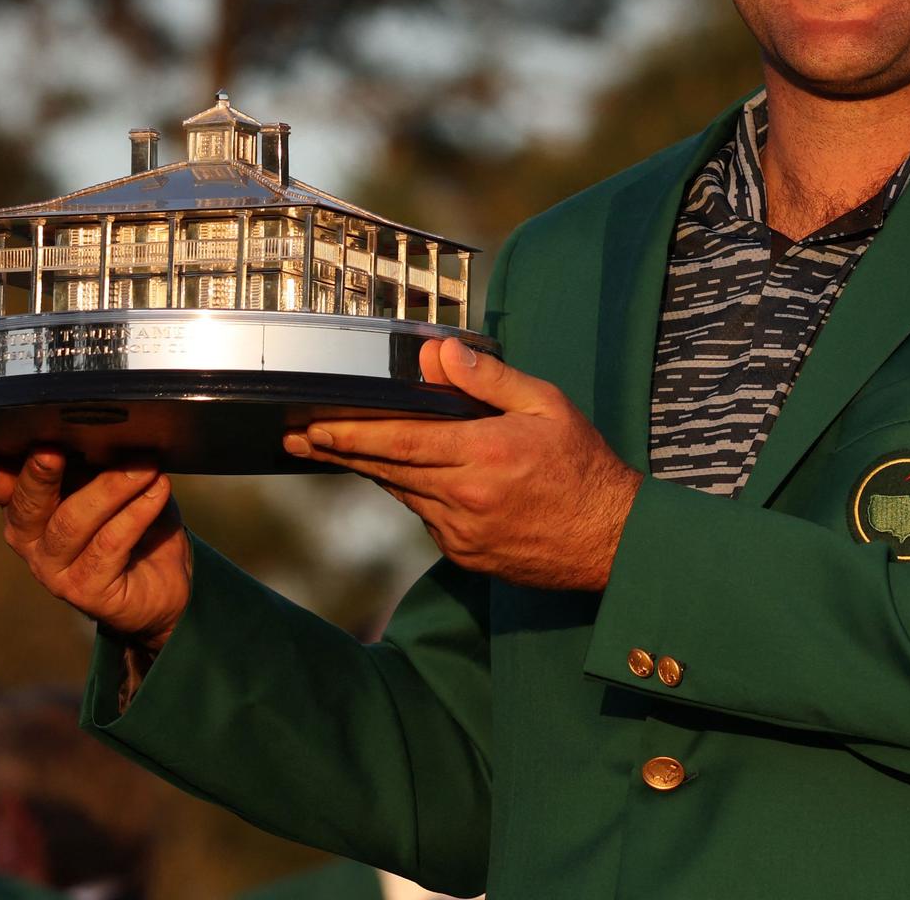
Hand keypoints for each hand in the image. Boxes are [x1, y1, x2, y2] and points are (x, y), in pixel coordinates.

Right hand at [0, 450, 192, 653]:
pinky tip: (158, 490)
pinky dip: (137, 512)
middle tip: (54, 450)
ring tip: (145, 466)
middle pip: (26, 503)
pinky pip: (109, 544)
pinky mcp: (86, 592)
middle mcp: (30, 538)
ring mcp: (54, 570)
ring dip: (111, 488)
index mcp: (28, 504)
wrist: (170, 581)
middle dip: (39, 474)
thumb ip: (93, 457)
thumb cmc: (136, 520)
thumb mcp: (113, 479)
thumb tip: (98, 420)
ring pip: (71, 522)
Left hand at [284, 337, 641, 590]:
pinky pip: (427, 517)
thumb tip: (442, 354)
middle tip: (298, 438)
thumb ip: (490, 379)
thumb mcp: (547, 405)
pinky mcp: (466, 555)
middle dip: (338, 451)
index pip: (400, 440)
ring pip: (403, 494)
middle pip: (387, 469)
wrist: (611, 540)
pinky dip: (413, 494)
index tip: (312, 426)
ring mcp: (462, 532)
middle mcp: (465, 497)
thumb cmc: (584, 466)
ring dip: (373, 471)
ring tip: (336, 450)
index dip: (350, 433)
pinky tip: (408, 477)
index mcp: (484, 454)